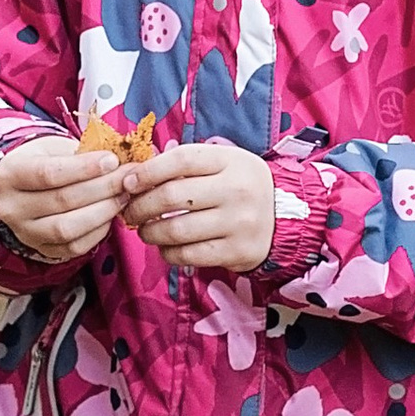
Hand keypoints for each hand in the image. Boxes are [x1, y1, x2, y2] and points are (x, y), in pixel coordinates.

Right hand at [0, 136, 126, 263]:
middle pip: (62, 200)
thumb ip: (81, 153)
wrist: (21, 187)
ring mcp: (24, 232)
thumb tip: (119, 161)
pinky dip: (98, 232)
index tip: (112, 160)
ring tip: (123, 196)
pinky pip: (73, 247)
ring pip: (67, 229)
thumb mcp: (54, 147)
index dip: (84, 168)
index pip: (49, 173)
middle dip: (103, 188)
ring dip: (103, 212)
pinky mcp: (41, 250)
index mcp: (11, 173)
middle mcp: (12, 207)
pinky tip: (110, 215)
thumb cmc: (43, 161)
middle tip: (128, 177)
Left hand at [119, 139, 276, 275]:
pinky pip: (189, 255)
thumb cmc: (241, 186)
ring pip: (176, 229)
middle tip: (129, 211)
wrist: (285, 218)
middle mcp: (236, 190)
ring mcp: (239, 223)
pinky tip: (164, 247)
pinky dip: (168, 252)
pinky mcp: (237, 252)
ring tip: (144, 230)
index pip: (181, 159)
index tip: (129, 182)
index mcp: (231, 161)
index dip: (148, 171)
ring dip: (149, 232)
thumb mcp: (223, 163)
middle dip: (140, 205)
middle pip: (172, 196)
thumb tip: (138, 171)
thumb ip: (187, 163)